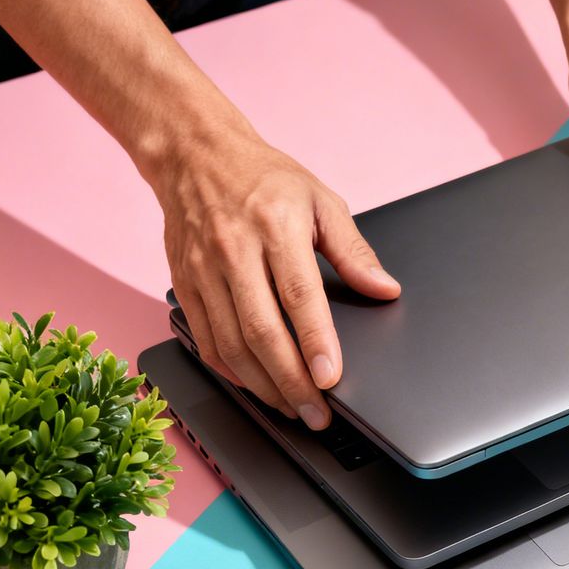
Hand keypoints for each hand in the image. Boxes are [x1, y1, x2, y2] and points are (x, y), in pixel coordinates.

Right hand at [152, 126, 400, 429]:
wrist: (195, 155)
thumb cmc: (264, 178)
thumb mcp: (321, 201)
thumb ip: (354, 250)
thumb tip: (384, 289)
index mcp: (275, 227)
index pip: (298, 295)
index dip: (316, 341)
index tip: (331, 377)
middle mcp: (235, 251)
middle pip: (262, 330)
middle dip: (291, 381)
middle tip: (316, 413)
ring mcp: (203, 270)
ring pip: (231, 344)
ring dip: (262, 386)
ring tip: (292, 408)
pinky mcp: (184, 284)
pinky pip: (206, 339)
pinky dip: (230, 371)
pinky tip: (255, 386)